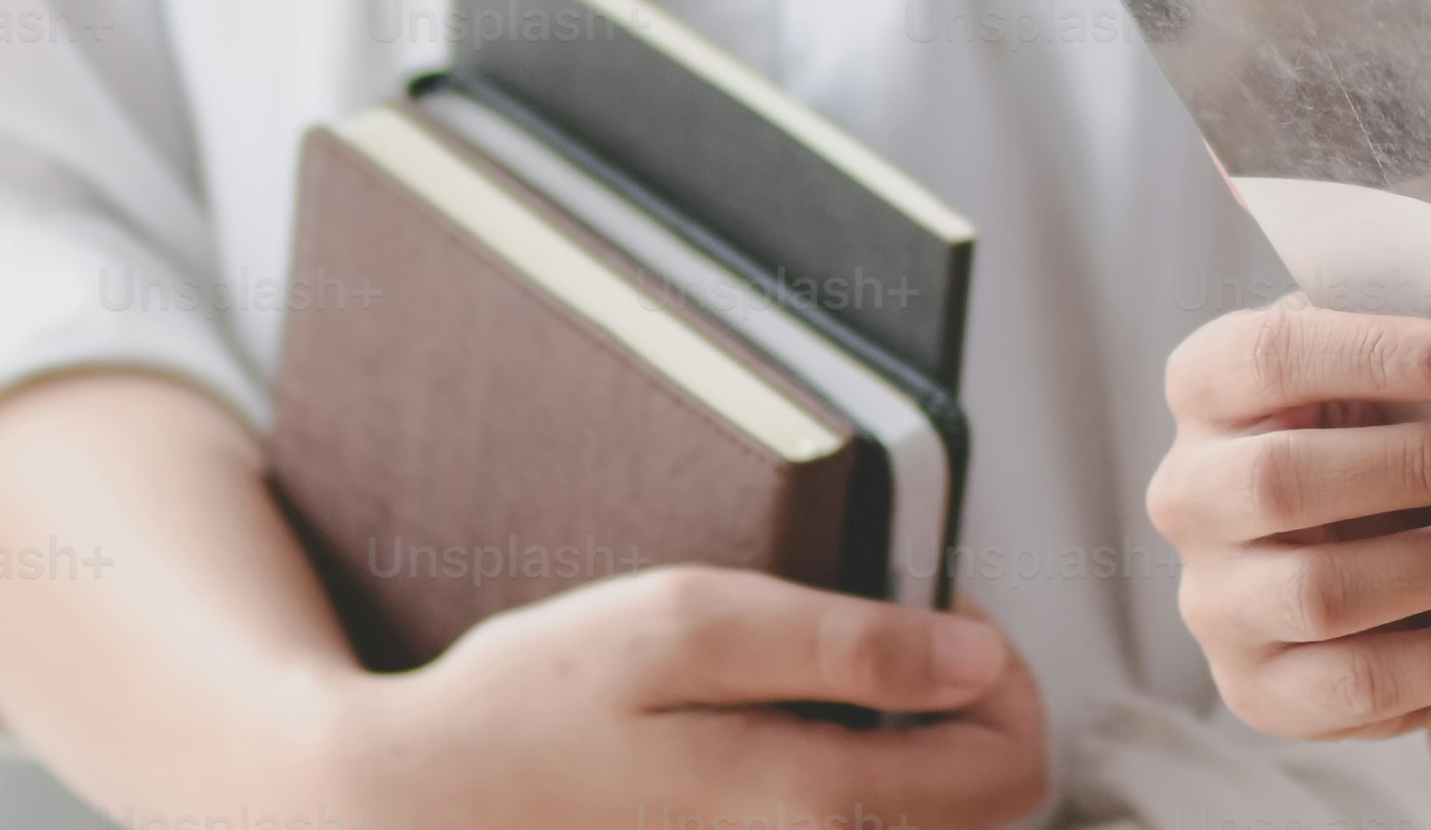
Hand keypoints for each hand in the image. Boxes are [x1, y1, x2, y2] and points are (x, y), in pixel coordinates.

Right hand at [319, 564, 1049, 829]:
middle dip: (961, 721)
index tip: (931, 619)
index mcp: (817, 811)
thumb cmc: (532, 711)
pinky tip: (773, 766)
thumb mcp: (680, 627)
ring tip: (818, 707)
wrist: (414, 813)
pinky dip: (844, 806)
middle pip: (986, 815)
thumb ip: (842, 641)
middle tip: (878, 653)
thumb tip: (974, 659)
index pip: (1016, 768)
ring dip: (907, 768)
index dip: (1000, 675)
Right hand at [1143, 299, 1430, 738]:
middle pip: (1283, 480)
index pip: (1267, 356)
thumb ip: (1416, 343)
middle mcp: (1188, 494)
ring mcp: (1213, 601)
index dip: (1376, 353)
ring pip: (1324, 591)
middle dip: (1422, 464)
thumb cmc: (1382, 436)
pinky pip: (1359, 685)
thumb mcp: (1379, 375)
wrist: (1363, 564)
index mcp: (1206, 390)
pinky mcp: (1257, 690)